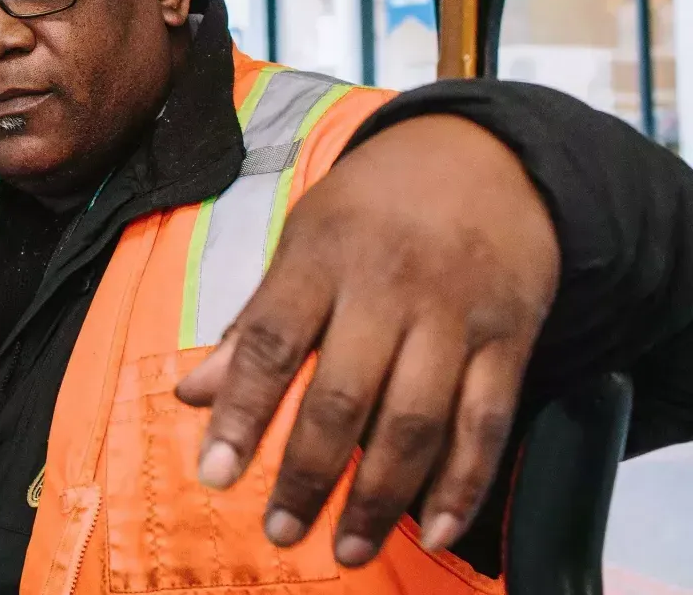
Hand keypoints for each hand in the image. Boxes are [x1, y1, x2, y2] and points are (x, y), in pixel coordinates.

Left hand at [176, 115, 558, 566]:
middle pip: (345, 394)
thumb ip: (254, 320)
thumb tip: (193, 394)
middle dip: (309, 472)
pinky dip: (463, 484)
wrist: (487, 154)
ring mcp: (454, 314)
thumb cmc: (374, 204)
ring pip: (416, 420)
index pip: (271, 343)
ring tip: (346, 547)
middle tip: (280, 528)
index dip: (242, 413)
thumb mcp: (302, 239)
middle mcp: (388, 286)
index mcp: (322, 257)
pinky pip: (487, 422)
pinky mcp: (509, 338)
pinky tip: (434, 529)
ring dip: (380, 496)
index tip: (215, 473)